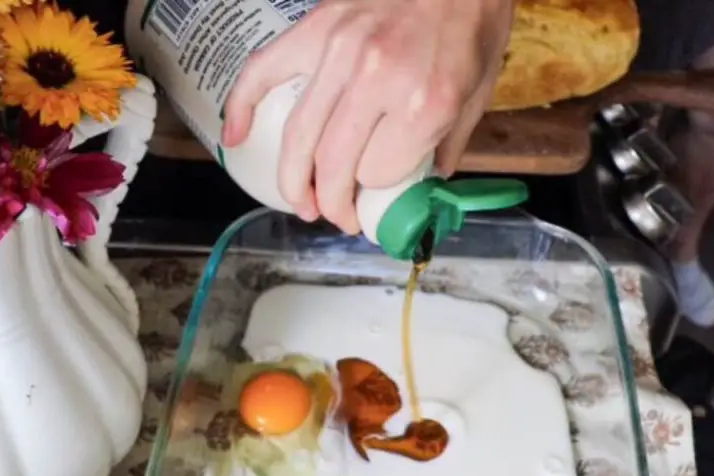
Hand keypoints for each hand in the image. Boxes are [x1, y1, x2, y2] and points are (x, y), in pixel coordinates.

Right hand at [221, 0, 512, 233]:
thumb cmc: (474, 18)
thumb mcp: (477, 91)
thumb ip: (444, 145)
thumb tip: (419, 186)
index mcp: (426, 101)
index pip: (380, 173)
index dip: (378, 192)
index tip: (380, 197)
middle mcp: (378, 80)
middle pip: (334, 165)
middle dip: (333, 204)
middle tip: (338, 217)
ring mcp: (341, 51)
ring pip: (299, 136)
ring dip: (293, 181)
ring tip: (302, 202)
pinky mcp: (317, 27)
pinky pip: (264, 70)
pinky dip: (241, 106)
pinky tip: (236, 137)